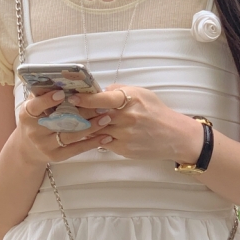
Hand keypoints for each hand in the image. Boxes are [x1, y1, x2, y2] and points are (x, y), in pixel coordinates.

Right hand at [17, 89, 113, 162]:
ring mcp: (46, 146)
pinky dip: (93, 143)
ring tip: (106, 117)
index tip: (62, 93)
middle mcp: (35, 132)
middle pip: (60, 121)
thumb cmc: (34, 121)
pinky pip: (77, 149)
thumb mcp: (33, 106)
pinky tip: (106, 137)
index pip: (35, 107)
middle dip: (81, 112)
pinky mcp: (57, 156)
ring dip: (91, 127)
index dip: (47, 100)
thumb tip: (58, 76)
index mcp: (27, 116)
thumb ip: (42, 93)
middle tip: (100, 104)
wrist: (28, 150)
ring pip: (71, 136)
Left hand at [68, 85, 203, 163]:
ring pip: (96, 131)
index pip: (102, 99)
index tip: (72, 97)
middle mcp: (126, 118)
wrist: (173, 135)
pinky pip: (103, 142)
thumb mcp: (141, 93)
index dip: (85, 99)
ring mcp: (124, 135)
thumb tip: (99, 91)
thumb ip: (119, 91)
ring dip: (85, 127)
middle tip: (66, 110)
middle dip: (80, 113)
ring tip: (74, 122)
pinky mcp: (123, 149)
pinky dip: (96, 138)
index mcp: (130, 100)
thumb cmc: (156, 112)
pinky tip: (91, 134)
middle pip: (95, 116)